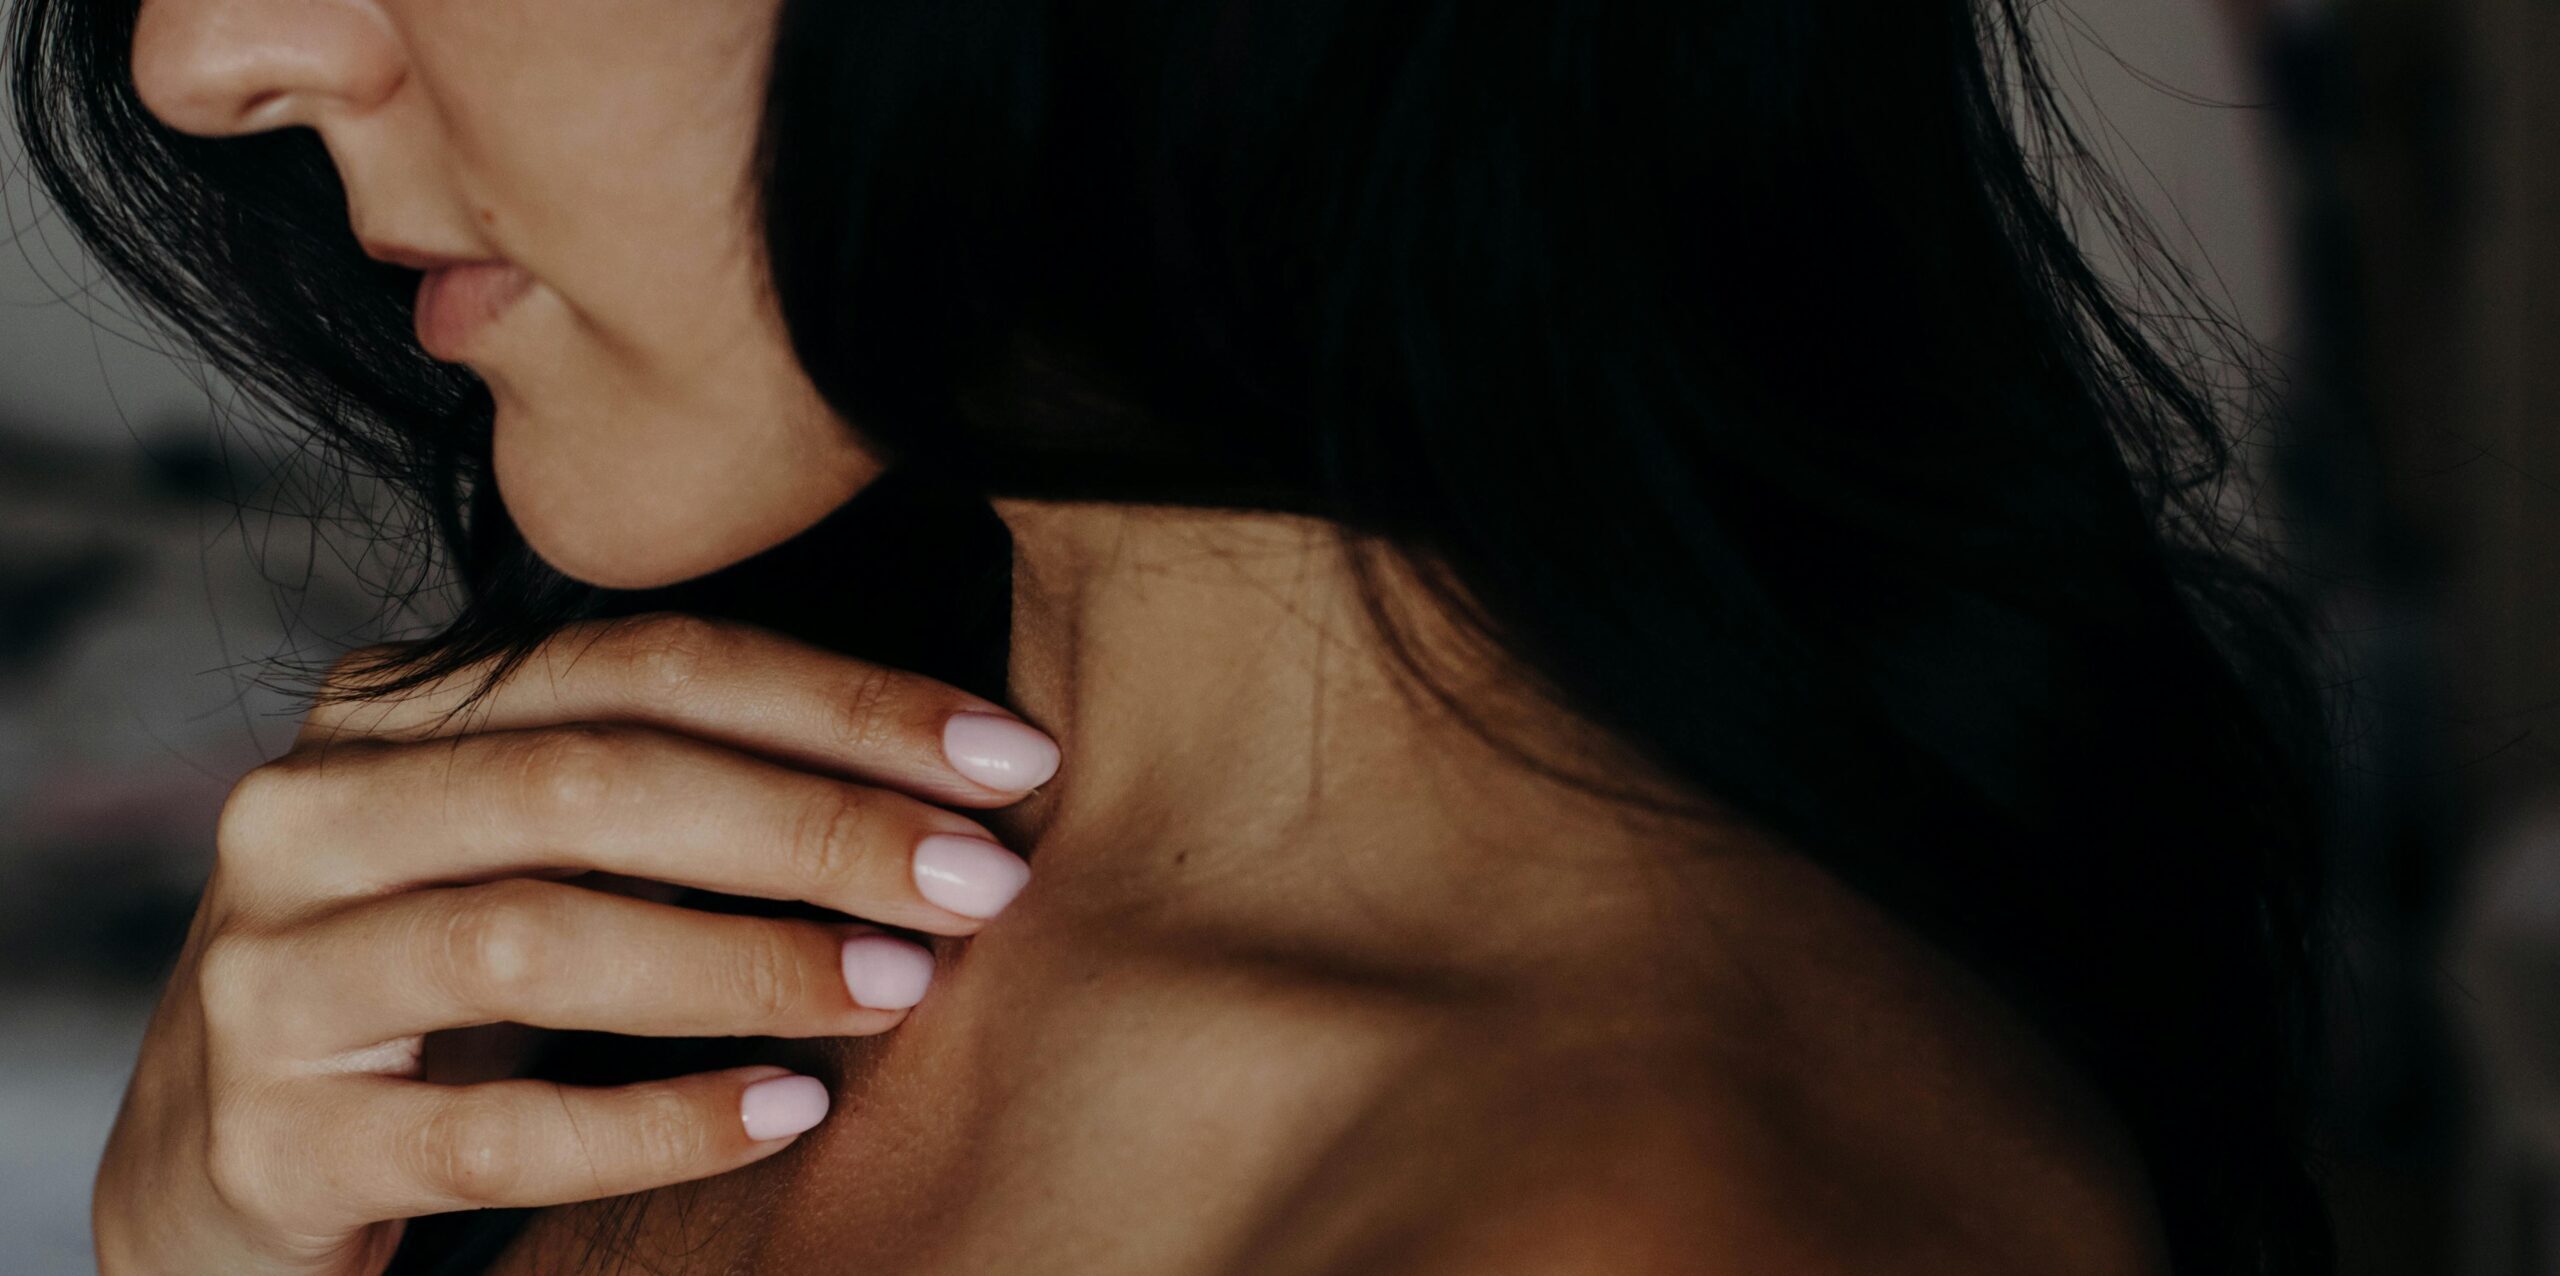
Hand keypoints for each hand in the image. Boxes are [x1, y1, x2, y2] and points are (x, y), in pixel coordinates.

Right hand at [90, 613, 1057, 1275]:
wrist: (225, 1162)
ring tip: (904, 986)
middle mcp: (308, 815)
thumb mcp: (527, 850)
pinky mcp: (266, 1140)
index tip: (1012, 757)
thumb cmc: (437, 982)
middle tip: (984, 878)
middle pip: (597, 783)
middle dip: (818, 825)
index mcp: (391, 711)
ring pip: (538, 939)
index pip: (646, 665)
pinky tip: (787, 1114)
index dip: (842, 703)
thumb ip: (673, 786)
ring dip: (749, 963)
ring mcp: (269, 977)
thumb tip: (951, 777)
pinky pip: (491, 1131)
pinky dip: (656, 1122)